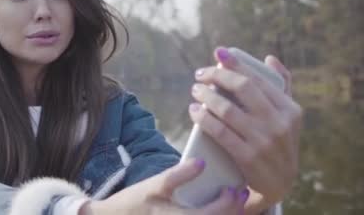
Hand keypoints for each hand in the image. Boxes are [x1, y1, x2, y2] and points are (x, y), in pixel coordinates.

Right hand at [79, 158, 246, 214]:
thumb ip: (177, 175)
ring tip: (233, 204)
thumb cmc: (133, 203)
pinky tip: (217, 212)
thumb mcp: (154, 185)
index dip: (227, 203)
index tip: (233, 189)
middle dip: (231, 210)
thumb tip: (200, 162)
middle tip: (238, 195)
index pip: (211, 214)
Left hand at [189, 47, 301, 212]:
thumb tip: (269, 58)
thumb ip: (282, 87)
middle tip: (200, 74)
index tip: (219, 53)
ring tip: (195, 91)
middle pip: (242, 88)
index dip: (237, 63)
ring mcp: (264, 140)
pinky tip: (194, 111)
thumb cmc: (279, 143)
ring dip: (206, 96)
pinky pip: (220, 132)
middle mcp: (280, 123)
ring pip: (227, 109)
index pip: (258, 78)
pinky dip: (204, 118)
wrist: (279, 185)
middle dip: (217, 76)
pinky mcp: (248, 157)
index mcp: (290, 109)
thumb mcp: (289, 117)